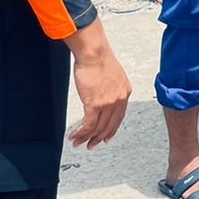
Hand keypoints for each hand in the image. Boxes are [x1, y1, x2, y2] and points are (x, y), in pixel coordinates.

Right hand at [63, 20, 130, 148]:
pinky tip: (74, 136)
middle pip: (109, 126)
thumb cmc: (99, 59)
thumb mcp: (113, 76)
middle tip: (90, 145)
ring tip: (77, 143)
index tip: (105, 137)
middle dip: (98, 138)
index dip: (111, 130)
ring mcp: (108, 103)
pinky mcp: (95, 104)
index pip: (119, 117)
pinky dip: (80, 133)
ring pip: (97, 128)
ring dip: (86, 138)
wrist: (94, 53)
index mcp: (125, 92)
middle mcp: (119, 99)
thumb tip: (102, 97)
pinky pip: (88, 125)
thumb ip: (111, 89)